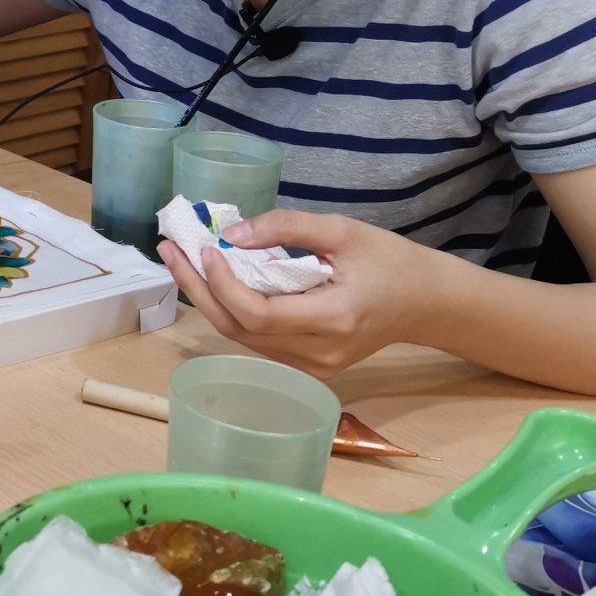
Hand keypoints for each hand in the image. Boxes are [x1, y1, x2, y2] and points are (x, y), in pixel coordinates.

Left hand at [155, 209, 443, 379]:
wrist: (425, 303)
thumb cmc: (389, 260)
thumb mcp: (343, 230)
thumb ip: (287, 228)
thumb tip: (230, 235)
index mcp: (334, 320)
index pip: (258, 314)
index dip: (222, 284)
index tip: (204, 248)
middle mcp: (319, 354)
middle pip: (239, 330)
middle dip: (199, 289)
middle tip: (170, 249)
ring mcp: (313, 368)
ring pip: (243, 339)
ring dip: (209, 299)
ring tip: (182, 260)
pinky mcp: (308, 368)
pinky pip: (258, 341)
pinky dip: (231, 311)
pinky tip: (214, 281)